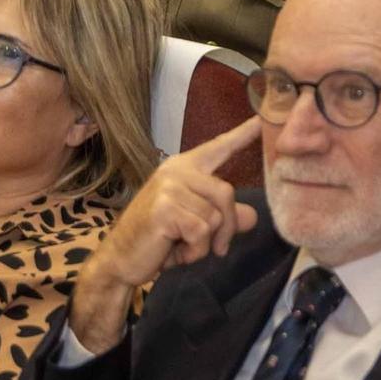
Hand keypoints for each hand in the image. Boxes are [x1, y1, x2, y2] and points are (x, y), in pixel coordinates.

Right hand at [68, 121, 264, 352]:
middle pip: (227, 193)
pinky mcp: (165, 207)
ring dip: (206, 243)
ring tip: (183, 246)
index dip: (242, 134)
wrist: (119, 260)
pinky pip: (202, 231)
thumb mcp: (197, 228)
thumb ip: (224, 219)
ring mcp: (169, 187)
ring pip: (216, 216)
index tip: (261, 119)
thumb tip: (253, 217)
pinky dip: (195, 251)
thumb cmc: (158, 241)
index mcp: (185, 168)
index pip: (218, 147)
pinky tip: (175, 250)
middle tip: (217, 249)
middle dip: (227, 228)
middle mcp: (177, 171)